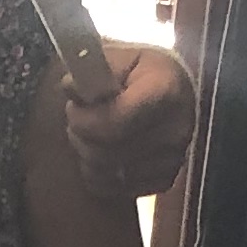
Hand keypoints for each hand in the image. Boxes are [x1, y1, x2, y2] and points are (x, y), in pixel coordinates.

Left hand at [63, 42, 197, 202]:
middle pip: (107, 152)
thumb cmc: (140, 72)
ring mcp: (174, 158)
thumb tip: (71, 86)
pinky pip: (116, 190)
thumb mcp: (119, 56)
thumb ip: (92, 67)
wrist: (175, 88)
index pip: (115, 123)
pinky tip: (105, 152)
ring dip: (87, 156)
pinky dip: (101, 175)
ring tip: (92, 134)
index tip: (75, 108)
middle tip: (79, 119)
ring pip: (107, 174)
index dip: (85, 121)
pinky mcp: (166, 179)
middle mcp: (176, 128)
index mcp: (166, 90)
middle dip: (80, 136)